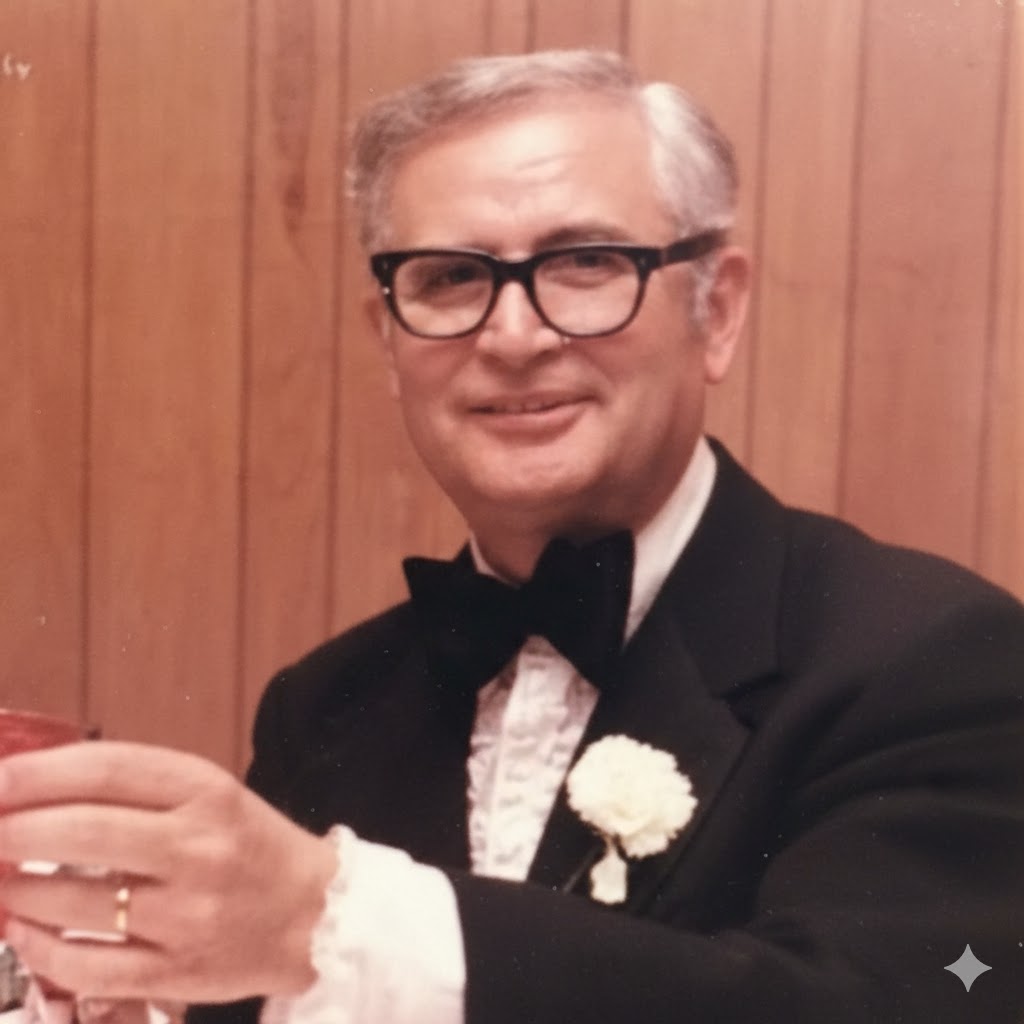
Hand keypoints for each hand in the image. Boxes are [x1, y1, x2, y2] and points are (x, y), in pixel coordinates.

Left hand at [0, 742, 337, 1002]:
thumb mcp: (211, 795)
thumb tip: (35, 787)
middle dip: (12, 829)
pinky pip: (87, 964)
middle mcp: (200, 848)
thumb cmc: (251, 846)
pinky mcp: (177, 971)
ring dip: (16, 889)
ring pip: (74, 902)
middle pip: (84, 831)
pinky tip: (26, 930)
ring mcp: (188, 914)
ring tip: (0, 879)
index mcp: (209, 792)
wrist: (314, 915)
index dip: (38, 773)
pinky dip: (40, 947)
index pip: (109, 769)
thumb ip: (136, 789)